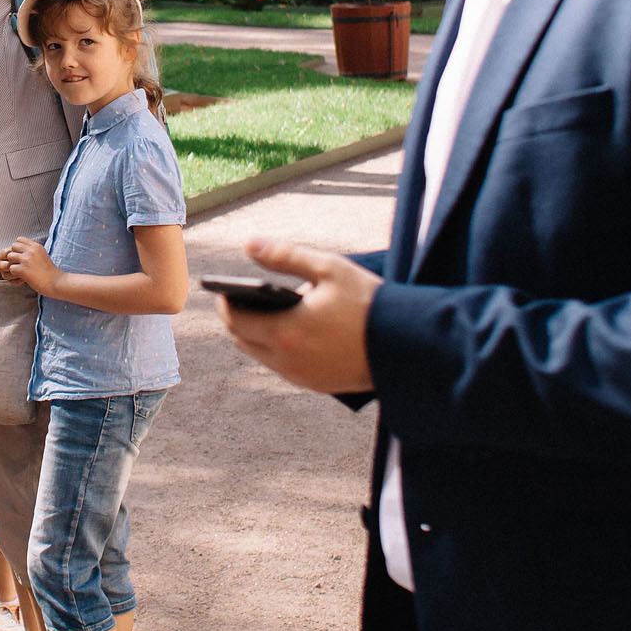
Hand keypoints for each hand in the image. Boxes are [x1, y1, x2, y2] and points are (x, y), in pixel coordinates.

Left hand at [0, 236, 61, 296]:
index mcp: (36, 246)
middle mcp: (31, 251)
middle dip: (14, 254)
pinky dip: (14, 273)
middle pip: (13, 246)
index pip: (19, 239)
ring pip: (10, 256)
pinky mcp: (23, 270)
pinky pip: (11, 268)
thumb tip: (21, 249)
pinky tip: (21, 276)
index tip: (21, 255)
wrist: (56, 282)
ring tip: (20, 270)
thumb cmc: (50, 272)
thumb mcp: (43, 255)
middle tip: (19, 263)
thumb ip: (33, 251)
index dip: (18, 247)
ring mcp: (27, 260)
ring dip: (13, 264)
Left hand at [217, 238, 379, 394]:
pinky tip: (292, 329)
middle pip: (243, 340)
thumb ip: (285, 256)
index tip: (223, 290)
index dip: (224, 303)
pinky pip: (284, 367)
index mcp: (285, 332)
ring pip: (262, 356)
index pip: (234, 319)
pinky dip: (279, 348)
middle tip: (241, 299)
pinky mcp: (317, 385)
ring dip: (257, 335)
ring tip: (266, 311)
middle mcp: (288, 361)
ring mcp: (302, 377)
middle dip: (237, 319)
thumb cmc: (369, 303)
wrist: (408, 346)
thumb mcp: (329, 268)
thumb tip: (249, 245)